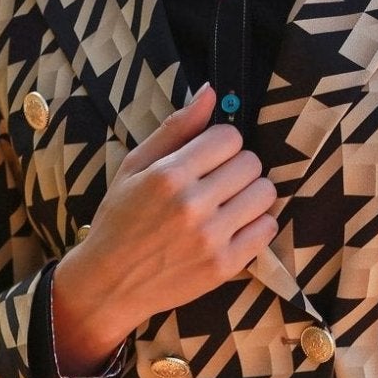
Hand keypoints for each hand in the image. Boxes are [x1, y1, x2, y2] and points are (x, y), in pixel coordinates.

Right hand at [49, 83, 279, 370]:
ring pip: (265, 193)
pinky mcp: (225, 266)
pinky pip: (268, 229)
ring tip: (227, 203)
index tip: (209, 157)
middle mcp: (192, 205)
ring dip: (251, 193)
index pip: (229, 137)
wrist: (110, 283)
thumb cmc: (120, 220)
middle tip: (216, 182)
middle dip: (236, 167)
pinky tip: (233, 226)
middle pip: (251, 163)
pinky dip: (256, 224)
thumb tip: (210, 93)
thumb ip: (175, 129)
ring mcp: (211, 238)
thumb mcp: (134, 167)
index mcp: (168, 175)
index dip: (221, 143)